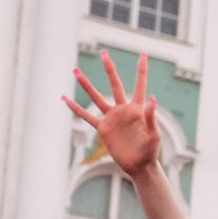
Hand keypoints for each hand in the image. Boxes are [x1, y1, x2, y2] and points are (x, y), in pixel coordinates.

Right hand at [62, 51, 159, 178]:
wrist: (139, 166)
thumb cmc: (150, 151)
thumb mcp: (153, 134)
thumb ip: (150, 117)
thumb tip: (152, 99)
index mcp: (137, 108)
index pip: (140, 84)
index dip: (141, 70)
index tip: (143, 54)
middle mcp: (123, 109)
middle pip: (115, 84)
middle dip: (109, 68)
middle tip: (103, 52)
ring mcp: (111, 118)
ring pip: (96, 97)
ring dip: (86, 85)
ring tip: (75, 71)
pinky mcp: (103, 128)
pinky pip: (86, 117)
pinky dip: (75, 109)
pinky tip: (64, 99)